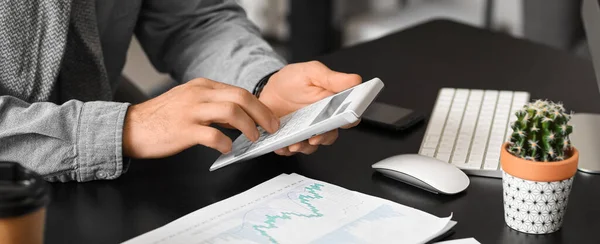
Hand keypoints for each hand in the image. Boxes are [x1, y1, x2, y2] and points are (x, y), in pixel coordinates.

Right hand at [122, 78, 278, 157]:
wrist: (130, 126)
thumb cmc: (162, 117)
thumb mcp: (189, 101)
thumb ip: (213, 106)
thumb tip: (240, 117)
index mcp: (202, 86)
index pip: (239, 91)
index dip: (258, 105)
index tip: (269, 118)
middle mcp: (198, 95)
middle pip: (240, 97)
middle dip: (261, 114)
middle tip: (271, 128)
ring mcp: (191, 112)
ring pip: (231, 112)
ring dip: (248, 126)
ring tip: (253, 138)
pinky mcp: (184, 130)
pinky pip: (212, 135)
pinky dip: (225, 143)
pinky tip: (227, 149)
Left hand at [258, 61, 361, 155]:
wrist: (268, 90)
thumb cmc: (292, 80)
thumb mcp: (312, 72)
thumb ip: (333, 79)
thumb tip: (355, 80)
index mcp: (332, 105)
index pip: (348, 116)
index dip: (348, 119)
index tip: (342, 119)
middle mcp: (321, 121)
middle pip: (330, 135)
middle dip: (323, 137)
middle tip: (315, 136)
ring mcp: (306, 132)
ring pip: (312, 146)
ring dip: (305, 147)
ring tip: (295, 143)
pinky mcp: (291, 139)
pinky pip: (291, 149)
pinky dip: (287, 149)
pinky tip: (282, 144)